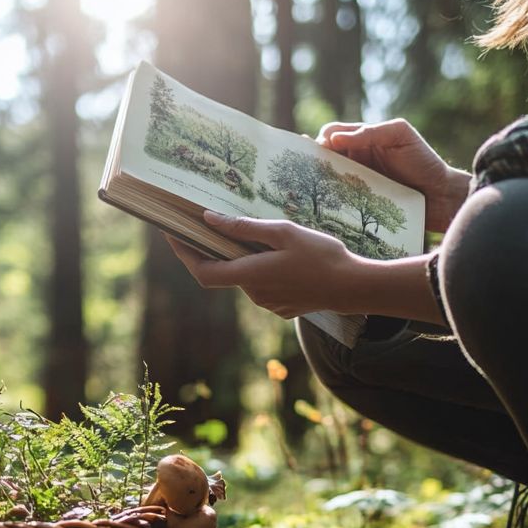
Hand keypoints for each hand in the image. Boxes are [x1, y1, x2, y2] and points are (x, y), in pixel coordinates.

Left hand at [166, 212, 359, 318]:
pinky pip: (262, 286)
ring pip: (244, 278)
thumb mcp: (284, 232)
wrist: (354, 287)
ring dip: (242, 259)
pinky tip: (277, 255)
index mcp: (251, 275)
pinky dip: (259, 270)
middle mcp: (255, 294)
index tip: (173, 233)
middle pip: (223, 272)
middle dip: (214, 250)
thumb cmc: (322, 255)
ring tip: (252, 235)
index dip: (184, 254)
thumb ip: (244, 227)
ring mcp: (269, 304)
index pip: (203, 271)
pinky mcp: (283, 307)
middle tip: (209, 224)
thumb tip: (209, 219)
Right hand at [317, 119, 469, 232]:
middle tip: (305, 169)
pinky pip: (339, 201)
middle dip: (313, 161)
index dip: (322, 139)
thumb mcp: (399, 135)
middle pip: (324, 157)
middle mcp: (355, 160)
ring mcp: (356, 183)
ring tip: (308, 187)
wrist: (440, 197)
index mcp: (362, 140)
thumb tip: (334, 138)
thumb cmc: (423, 161)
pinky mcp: (359, 205)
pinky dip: (329, 201)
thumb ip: (370, 132)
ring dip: (318, 182)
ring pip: (328, 180)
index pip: (332, 134)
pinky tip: (322, 203)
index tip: (318, 148)